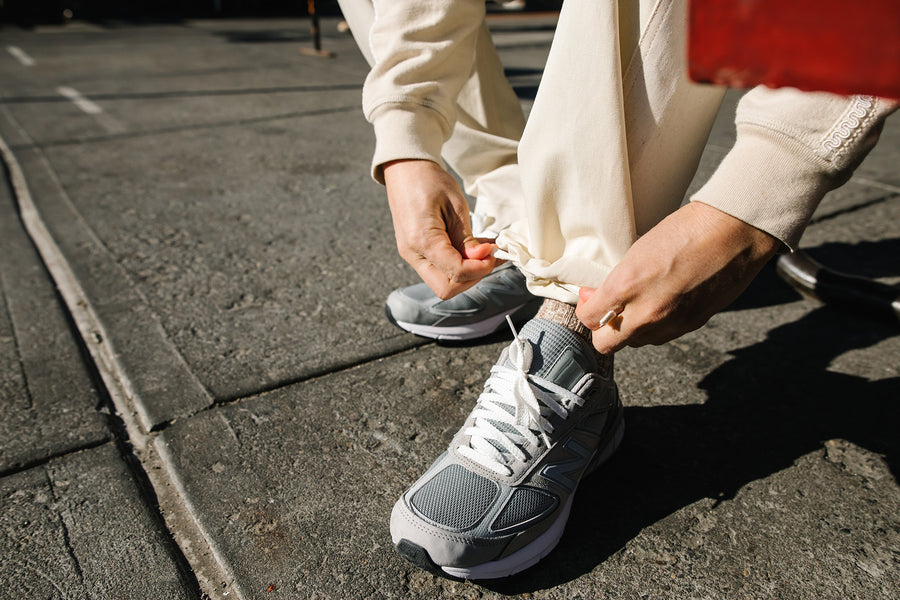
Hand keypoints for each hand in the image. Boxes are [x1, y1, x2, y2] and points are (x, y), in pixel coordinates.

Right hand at [383, 159, 497, 298]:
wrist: (405, 169)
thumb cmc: (429, 181)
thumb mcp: (455, 206)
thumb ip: (467, 238)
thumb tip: (483, 259)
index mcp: (421, 240)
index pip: (456, 272)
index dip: (480, 267)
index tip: (493, 251)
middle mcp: (413, 254)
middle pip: (446, 288)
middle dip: (472, 277)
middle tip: (488, 256)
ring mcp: (412, 256)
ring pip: (443, 283)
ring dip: (467, 273)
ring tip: (483, 251)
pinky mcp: (416, 253)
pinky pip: (440, 270)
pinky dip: (459, 266)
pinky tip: (473, 250)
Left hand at [576, 201, 780, 353]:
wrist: (735, 232)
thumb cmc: (686, 231)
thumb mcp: (638, 250)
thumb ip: (617, 280)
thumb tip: (599, 296)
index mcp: (627, 285)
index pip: (588, 318)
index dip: (586, 309)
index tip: (591, 297)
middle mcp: (647, 311)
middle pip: (606, 344)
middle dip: (603, 330)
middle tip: (608, 310)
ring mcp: (670, 323)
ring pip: (635, 343)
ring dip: (631, 329)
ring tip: (638, 305)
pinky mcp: (691, 326)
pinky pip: (661, 337)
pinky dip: (655, 327)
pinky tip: (661, 305)